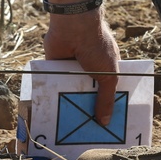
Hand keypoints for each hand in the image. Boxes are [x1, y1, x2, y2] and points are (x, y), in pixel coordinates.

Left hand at [44, 9, 119, 125]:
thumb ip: (106, 99)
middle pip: (88, 93)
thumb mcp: (108, 76)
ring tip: (67, 126)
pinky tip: (52, 111)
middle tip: (85, 132)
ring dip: (68, 103)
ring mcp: (71, 68)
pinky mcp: (54, 66)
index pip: (107, 90)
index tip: (104, 125)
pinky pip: (53, 83)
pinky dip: (53, 94)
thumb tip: (105, 122)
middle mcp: (89, 68)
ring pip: (69, 90)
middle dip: (87, 109)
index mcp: (106, 68)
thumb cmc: (97, 48)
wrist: (74, 27)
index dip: (105, 106)